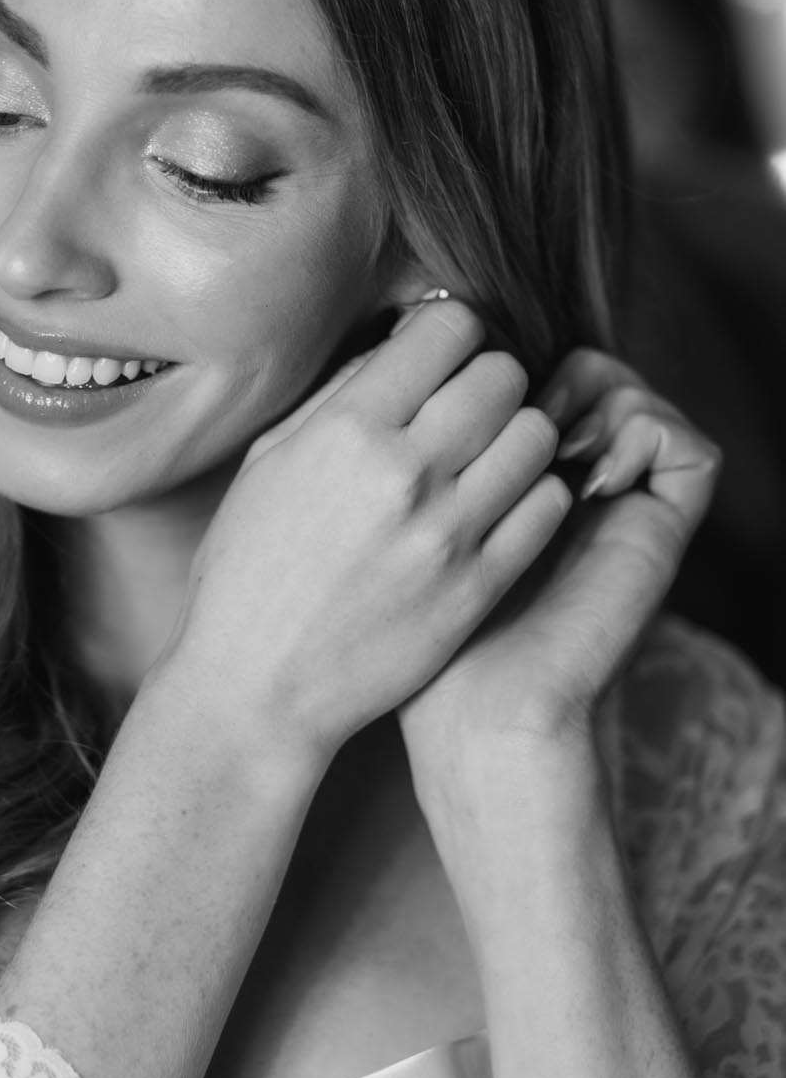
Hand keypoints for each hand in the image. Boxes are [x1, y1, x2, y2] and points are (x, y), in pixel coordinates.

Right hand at [164, 297, 568, 771]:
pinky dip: (533, 493)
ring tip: (485, 458)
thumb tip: (400, 344)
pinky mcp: (481, 585)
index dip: (448, 334)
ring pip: (538, 434)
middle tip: (464, 409)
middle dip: (487, 379)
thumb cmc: (248, 571)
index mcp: (347, 430)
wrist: (257, 689)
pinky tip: (497, 505)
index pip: (450, 328)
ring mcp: (450, 533)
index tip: (436, 358)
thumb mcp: (269, 464)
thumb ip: (338, 398)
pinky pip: (548, 504)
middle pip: (504, 373)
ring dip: (516, 435)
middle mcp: (406, 472)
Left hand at [398, 347, 719, 816]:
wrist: (479, 717)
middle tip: (507, 416)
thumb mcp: (393, 529)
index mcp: (509, 480)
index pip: (525, 373)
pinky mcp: (661, 533)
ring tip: (550, 444)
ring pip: (632, 394)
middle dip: (544, 371)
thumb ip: (403, 452)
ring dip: (592, 398)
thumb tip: (394, 360)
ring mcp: (622, 508)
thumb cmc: (412, 636)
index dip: (497, 362)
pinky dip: (645, 434)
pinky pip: (685, 446)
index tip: (451, 398)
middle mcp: (572, 486)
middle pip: (582, 369)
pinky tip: (595, 477)